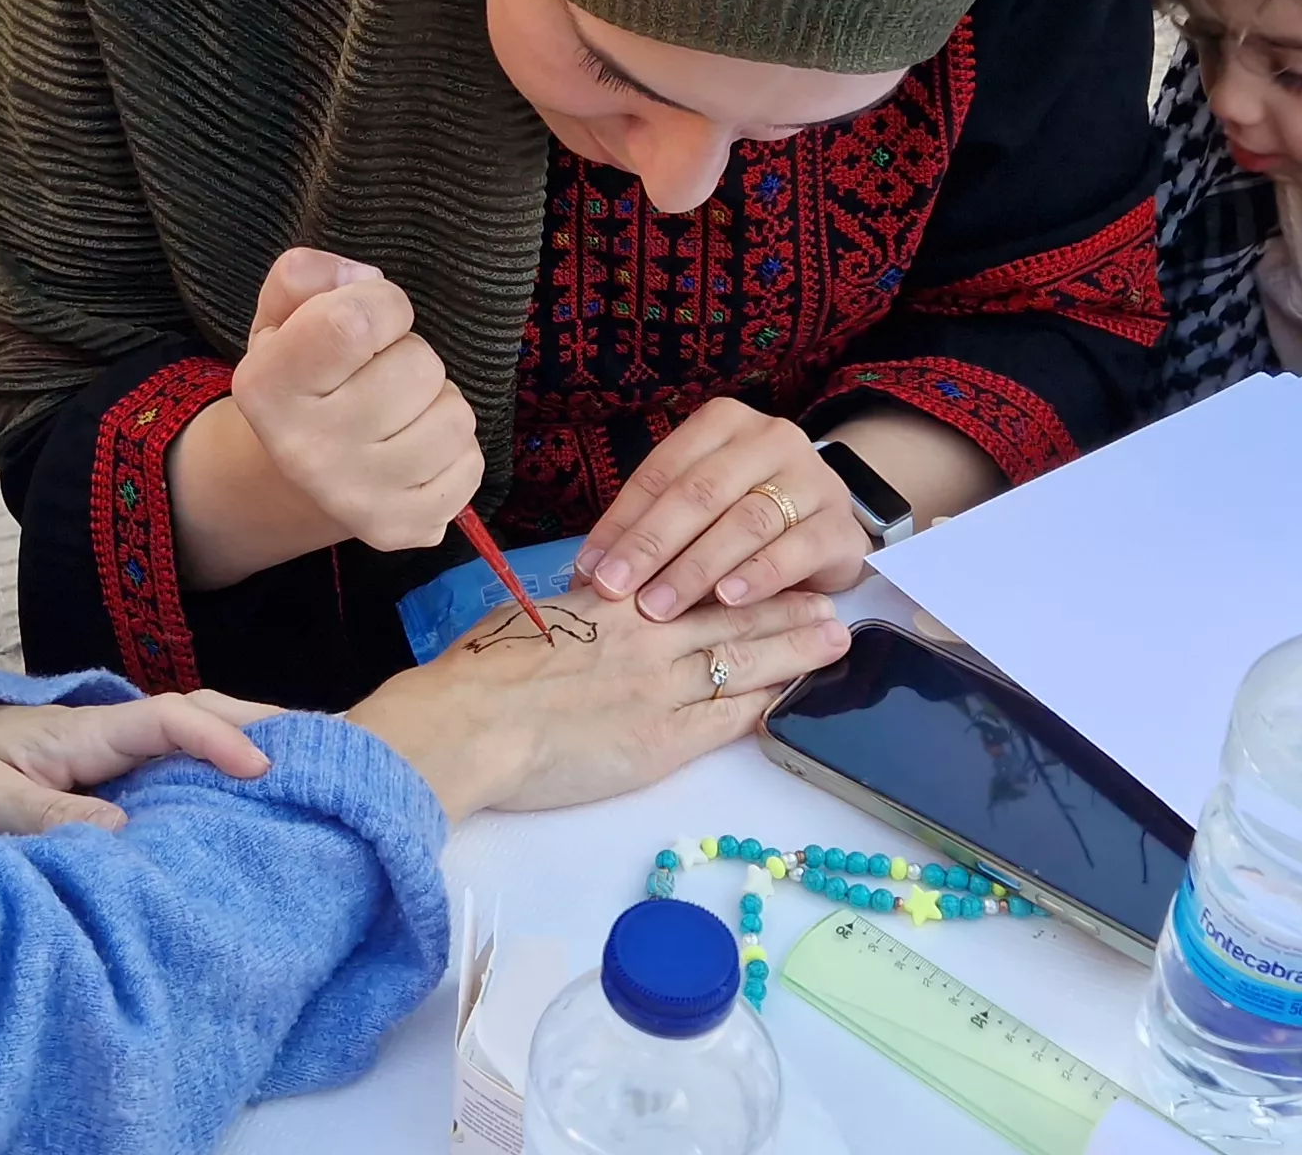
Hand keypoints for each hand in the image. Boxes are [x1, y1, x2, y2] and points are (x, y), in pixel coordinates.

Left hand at [0, 689, 285, 833]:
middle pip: (200, 714)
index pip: (170, 720)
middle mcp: (109, 731)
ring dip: (248, 740)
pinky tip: (252, 790)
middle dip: (262, 724)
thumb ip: (49, 815)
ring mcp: (111, 749)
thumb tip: (124, 831)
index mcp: (86, 731)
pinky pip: (175, 761)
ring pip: (193, 734)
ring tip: (312, 762)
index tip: (263, 769)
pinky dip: (219, 765)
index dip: (220, 739)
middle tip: (330, 747)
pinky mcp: (106, 773)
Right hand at [228, 247, 481, 552]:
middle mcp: (305, 451)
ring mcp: (356, 498)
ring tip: (400, 412)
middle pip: (418, 367)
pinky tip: (414, 450)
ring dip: (438, 402)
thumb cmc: (303, 376)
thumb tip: (365, 279)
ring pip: (456, 416)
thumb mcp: (281, 315)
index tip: (371, 318)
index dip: (382, 303)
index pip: (358, 321)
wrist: (298, 474)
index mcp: (268, 387)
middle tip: (380, 374)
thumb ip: (306, 276)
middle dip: (411, 356)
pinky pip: (471, 464)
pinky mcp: (402, 528)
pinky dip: (454, 450)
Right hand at [348, 589, 851, 820]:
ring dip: (792, 649)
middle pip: (730, 613)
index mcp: (611, 603)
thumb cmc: (478, 673)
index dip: (734, 570)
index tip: (767, 560)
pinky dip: (764, 704)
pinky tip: (791, 697)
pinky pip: (727, 718)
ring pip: (743, 661)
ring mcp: (660, 687)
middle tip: (829, 596)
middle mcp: (646, 635)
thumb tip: (591, 606)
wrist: (468, 723)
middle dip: (784, 604)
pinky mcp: (662, 741)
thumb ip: (573, 614)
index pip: (688, 579)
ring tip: (834, 638)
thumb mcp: (528, 620)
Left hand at [577, 398, 868, 620]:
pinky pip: (795, 550)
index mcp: (723, 423)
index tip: (593, 569)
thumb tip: (590, 570)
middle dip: (653, 546)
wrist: (828, 521)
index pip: (663, 472)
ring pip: (745, 522)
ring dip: (697, 569)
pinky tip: (727, 601)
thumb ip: (650, 527)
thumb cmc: (745, 513)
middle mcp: (770, 439)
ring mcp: (811, 479)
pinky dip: (758, 577)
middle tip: (618, 591)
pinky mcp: (840, 526)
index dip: (623, 522)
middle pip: (701, 493)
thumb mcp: (696, 509)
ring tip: (661, 606)